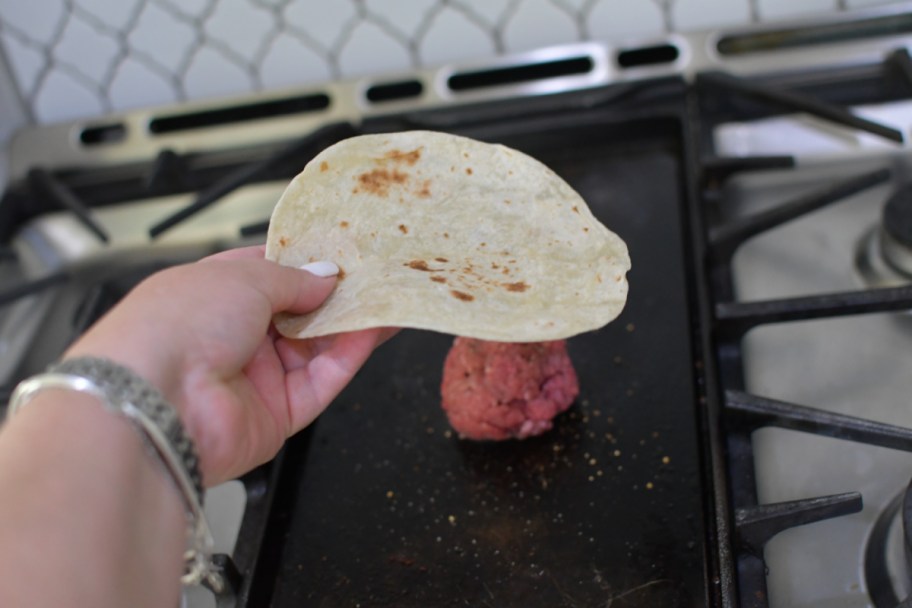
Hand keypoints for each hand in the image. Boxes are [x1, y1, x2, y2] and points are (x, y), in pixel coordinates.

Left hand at [64, 245, 392, 485]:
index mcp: (211, 294)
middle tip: (376, 275)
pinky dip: (349, 355)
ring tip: (388, 297)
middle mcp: (232, 336)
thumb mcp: (241, 278)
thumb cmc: (178, 324)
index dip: (306, 263)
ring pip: (316, 348)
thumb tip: (327, 276)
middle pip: (298, 313)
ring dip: (351, 323)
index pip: (267, 274)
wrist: (155, 402)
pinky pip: (322, 381)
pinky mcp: (277, 415)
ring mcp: (255, 378)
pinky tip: (374, 329)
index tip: (344, 251)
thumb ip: (293, 278)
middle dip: (336, 295)